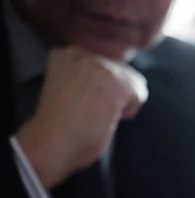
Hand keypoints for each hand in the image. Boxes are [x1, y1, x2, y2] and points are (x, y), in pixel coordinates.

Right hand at [16, 46, 147, 188]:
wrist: (50, 143)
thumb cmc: (60, 126)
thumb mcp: (69, 87)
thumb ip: (89, 77)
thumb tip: (123, 80)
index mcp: (68, 53)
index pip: (108, 65)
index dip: (104, 89)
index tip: (85, 104)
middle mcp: (84, 53)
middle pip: (123, 71)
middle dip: (116, 94)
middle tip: (91, 112)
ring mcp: (100, 67)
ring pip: (134, 82)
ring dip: (122, 103)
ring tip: (97, 115)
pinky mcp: (116, 85)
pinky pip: (139, 95)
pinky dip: (129, 111)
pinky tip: (106, 118)